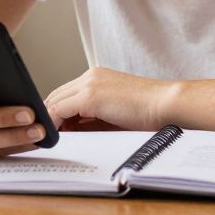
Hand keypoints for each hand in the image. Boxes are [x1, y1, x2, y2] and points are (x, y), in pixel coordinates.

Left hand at [44, 67, 171, 131]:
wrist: (166, 104)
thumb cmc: (148, 111)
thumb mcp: (114, 112)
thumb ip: (93, 116)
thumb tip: (72, 128)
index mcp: (97, 76)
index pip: (66, 93)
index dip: (57, 111)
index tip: (56, 129)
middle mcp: (90, 76)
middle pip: (57, 96)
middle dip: (51, 116)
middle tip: (49, 135)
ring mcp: (89, 84)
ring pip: (55, 102)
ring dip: (51, 120)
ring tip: (51, 138)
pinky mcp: (89, 97)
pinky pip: (59, 110)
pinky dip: (53, 124)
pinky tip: (56, 136)